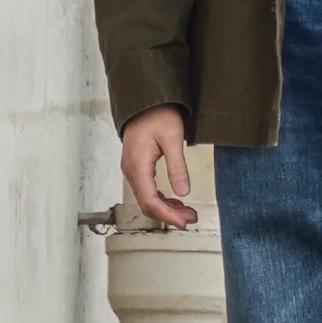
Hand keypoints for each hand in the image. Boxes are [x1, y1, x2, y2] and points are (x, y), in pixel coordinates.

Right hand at [121, 105, 197, 228]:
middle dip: (169, 214)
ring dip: (166, 208)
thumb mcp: (173, 139)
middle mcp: (131, 169)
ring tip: (187, 212)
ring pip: (146, 198)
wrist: (145, 100)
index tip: (183, 222)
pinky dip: (161, 198)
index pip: (150, 200)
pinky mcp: (136, 166)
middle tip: (190, 218)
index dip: (167, 215)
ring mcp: (132, 168)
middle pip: (147, 203)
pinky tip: (175, 200)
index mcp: (138, 164)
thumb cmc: (158, 114)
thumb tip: (183, 192)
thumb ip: (178, 167)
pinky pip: (146, 189)